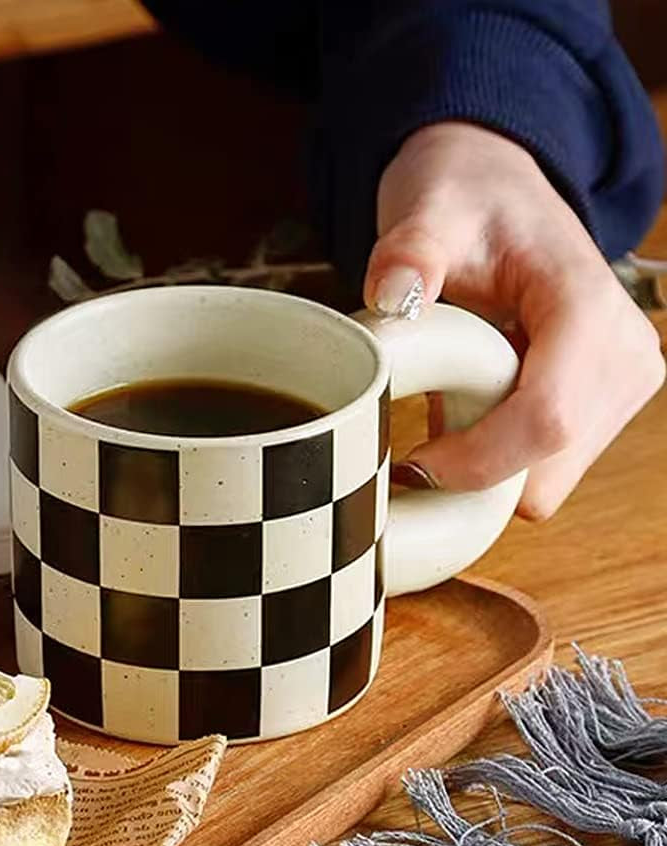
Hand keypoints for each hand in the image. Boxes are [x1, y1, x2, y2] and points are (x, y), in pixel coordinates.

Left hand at [365, 122, 664, 519]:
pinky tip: (471, 409)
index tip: (413, 464)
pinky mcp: (604, 407)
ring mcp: (621, 386)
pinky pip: (542, 469)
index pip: (548, 422)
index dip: (476, 462)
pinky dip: (498, 460)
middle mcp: (624, 357)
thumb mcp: (431, 212)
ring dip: (485, 467)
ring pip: (544, 482)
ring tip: (450, 404)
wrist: (500, 193)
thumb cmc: (469, 201)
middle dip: (476, 473)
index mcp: (588, 308)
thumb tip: (390, 293)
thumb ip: (410, 251)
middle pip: (546, 472)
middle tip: (421, 430)